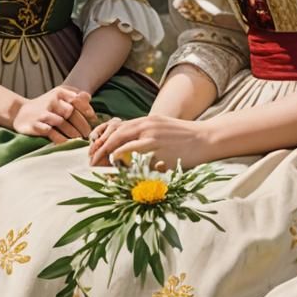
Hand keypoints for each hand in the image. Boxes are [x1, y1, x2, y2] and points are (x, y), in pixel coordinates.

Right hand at [12, 86, 95, 143]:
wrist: (20, 113)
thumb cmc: (46, 106)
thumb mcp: (58, 96)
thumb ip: (74, 96)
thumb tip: (89, 98)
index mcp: (59, 92)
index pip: (76, 99)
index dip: (87, 109)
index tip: (93, 119)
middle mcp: (51, 101)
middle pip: (71, 112)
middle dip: (82, 125)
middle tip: (88, 134)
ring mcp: (43, 113)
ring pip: (62, 123)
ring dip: (73, 133)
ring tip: (80, 140)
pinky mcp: (36, 125)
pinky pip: (51, 133)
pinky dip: (61, 139)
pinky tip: (67, 143)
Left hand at [87, 114, 211, 169]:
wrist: (205, 138)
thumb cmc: (183, 135)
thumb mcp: (161, 127)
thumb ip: (144, 133)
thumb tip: (126, 146)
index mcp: (146, 120)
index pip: (117, 128)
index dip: (103, 140)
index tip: (93, 151)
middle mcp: (147, 127)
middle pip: (116, 137)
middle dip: (100, 150)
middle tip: (91, 163)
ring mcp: (154, 140)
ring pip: (123, 148)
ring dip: (108, 160)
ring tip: (100, 171)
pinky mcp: (161, 154)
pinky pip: (139, 163)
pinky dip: (126, 169)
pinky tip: (119, 176)